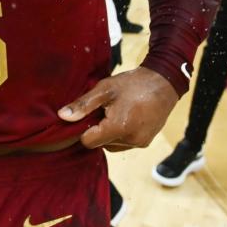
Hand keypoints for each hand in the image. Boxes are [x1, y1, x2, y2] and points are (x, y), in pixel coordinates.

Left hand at [57, 67, 177, 151]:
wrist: (164, 82)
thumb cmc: (132, 83)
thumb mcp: (105, 89)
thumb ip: (83, 105)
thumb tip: (62, 117)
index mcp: (118, 127)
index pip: (88, 142)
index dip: (84, 129)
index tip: (89, 115)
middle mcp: (130, 140)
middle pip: (100, 144)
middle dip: (98, 129)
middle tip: (105, 109)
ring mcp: (140, 143)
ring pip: (112, 145)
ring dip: (109, 133)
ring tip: (116, 111)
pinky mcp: (146, 142)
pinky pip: (124, 143)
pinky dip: (121, 134)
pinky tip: (126, 116)